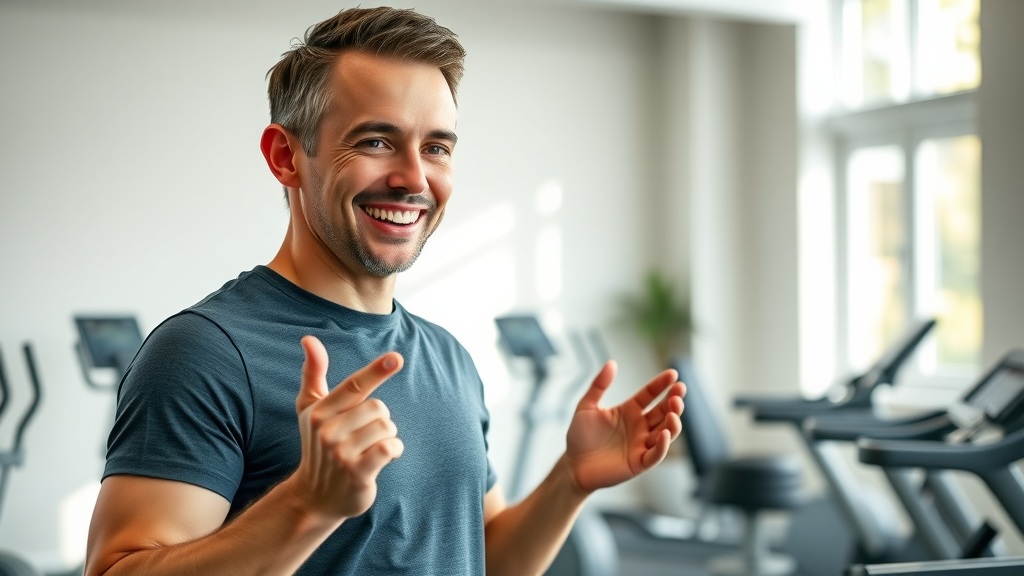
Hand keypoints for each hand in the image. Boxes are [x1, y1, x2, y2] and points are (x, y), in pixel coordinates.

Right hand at [289, 336, 404, 520]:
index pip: (355, 385)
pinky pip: (391, 448)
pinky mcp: (358, 472)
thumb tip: (309, 338)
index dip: (377, 370)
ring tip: (369, 449)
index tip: (396, 358)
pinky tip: (381, 459)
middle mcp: (328, 431)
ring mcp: (341, 453)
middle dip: (379, 420)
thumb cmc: (317, 445)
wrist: (315, 496)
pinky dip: (394, 451)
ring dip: (387, 437)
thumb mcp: (309, 409)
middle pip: (379, 407)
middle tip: (363, 436)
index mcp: (319, 411)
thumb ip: (312, 373)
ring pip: (387, 427)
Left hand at [564, 362, 684, 493]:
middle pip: (664, 412)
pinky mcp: (639, 463)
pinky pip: (656, 454)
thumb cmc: (580, 436)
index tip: (673, 374)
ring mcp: (641, 444)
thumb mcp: (586, 406)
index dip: (662, 384)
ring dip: (673, 422)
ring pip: (666, 432)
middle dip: (674, 401)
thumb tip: (612, 363)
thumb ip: (598, 385)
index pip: (651, 394)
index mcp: (630, 410)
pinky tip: (664, 433)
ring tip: (674, 411)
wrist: (573, 465)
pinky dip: (663, 445)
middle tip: (679, 391)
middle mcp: (640, 426)